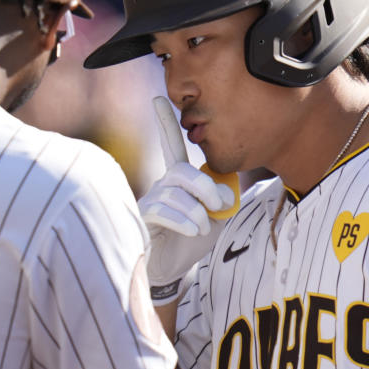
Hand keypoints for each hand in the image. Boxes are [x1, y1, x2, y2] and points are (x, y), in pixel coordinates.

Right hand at [139, 97, 237, 302]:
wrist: (170, 270)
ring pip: (176, 193)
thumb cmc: (189, 242)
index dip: (164, 122)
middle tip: (221, 204)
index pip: (172, 146)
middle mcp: (161, 185)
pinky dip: (184, 221)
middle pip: (181, 171)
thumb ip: (224, 202)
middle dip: (206, 186)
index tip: (158, 98)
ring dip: (197, 212)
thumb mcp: (215, 220)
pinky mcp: (142, 218)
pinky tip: (190, 232)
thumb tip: (226, 191)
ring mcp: (149, 200)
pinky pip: (164, 210)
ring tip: (202, 228)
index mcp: (178, 180)